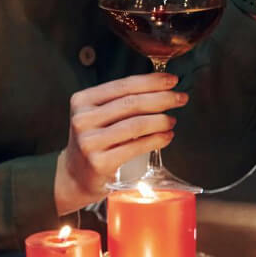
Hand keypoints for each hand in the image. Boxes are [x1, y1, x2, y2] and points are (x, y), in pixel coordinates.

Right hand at [54, 73, 186, 212]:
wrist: (75, 176)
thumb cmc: (95, 140)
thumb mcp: (99, 115)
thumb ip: (121, 101)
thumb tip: (162, 88)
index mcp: (82, 100)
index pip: (123, 85)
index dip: (152, 81)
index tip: (172, 80)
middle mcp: (82, 119)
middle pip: (132, 103)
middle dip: (162, 98)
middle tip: (181, 98)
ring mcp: (89, 142)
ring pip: (136, 124)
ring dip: (161, 120)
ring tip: (173, 120)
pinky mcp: (99, 162)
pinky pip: (136, 147)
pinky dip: (156, 139)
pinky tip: (167, 136)